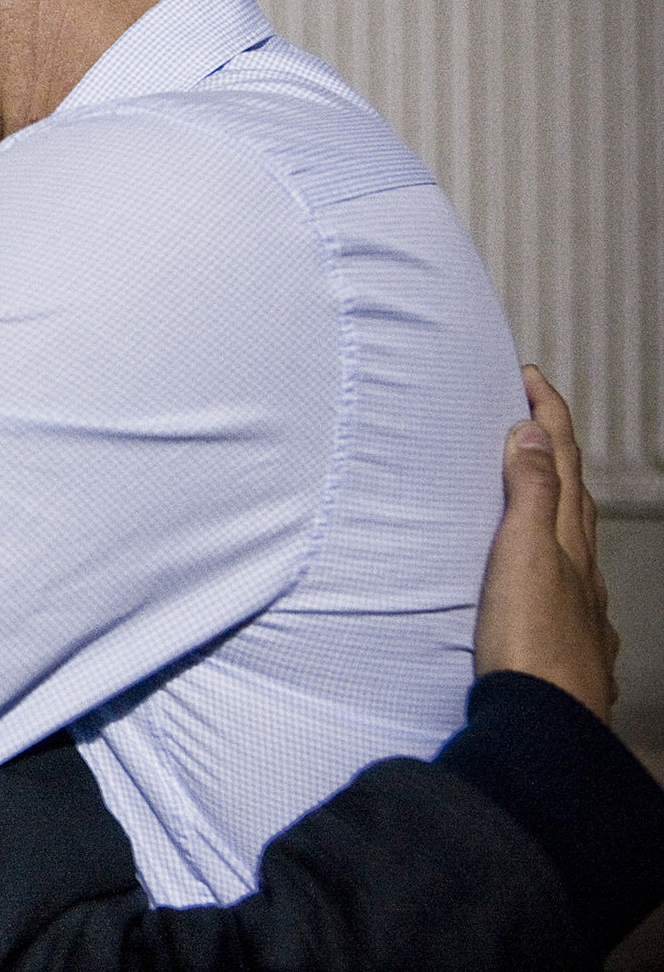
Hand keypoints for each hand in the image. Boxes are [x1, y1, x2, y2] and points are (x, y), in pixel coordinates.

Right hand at [474, 364, 619, 721]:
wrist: (543, 730)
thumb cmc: (529, 645)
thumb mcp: (523, 555)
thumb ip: (530, 494)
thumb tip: (534, 431)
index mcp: (569, 543)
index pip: (563, 464)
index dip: (549, 416)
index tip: (530, 376)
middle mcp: (582, 574)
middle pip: (575, 498)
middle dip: (555, 451)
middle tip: (531, 416)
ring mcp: (579, 614)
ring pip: (574, 545)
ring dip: (556, 505)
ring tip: (532, 489)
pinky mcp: (567, 650)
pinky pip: (566, 587)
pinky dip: (553, 562)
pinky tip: (549, 581)